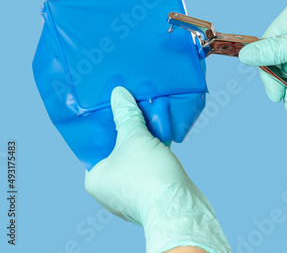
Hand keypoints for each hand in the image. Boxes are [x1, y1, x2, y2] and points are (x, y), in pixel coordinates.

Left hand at [84, 87, 230, 252]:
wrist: (177, 207)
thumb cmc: (147, 174)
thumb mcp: (134, 137)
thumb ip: (126, 115)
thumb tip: (119, 94)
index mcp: (94, 178)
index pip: (95, 145)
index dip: (106, 124)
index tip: (114, 106)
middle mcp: (108, 188)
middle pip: (117, 150)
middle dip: (127, 130)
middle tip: (133, 107)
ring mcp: (129, 193)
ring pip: (135, 158)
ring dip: (143, 140)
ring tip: (150, 117)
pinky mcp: (149, 194)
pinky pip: (148, 166)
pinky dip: (154, 152)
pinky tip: (162, 135)